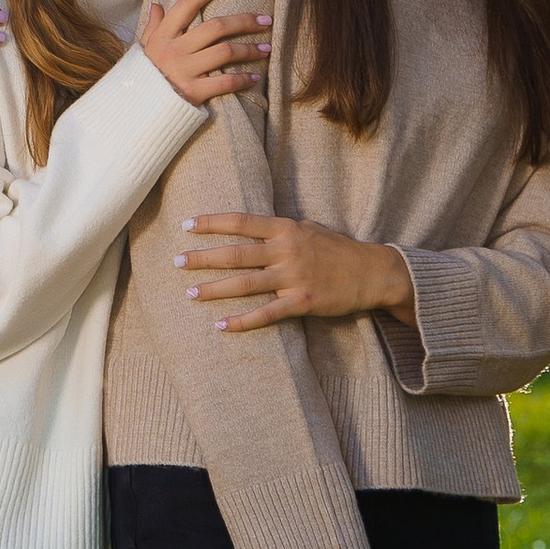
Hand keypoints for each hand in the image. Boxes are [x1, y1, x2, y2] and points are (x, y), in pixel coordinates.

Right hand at [140, 0, 273, 108]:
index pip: (189, 2)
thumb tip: (157, 4)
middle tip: (266, 19)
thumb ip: (153, 27)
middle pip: (216, 27)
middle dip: (245, 21)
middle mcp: (174, 50)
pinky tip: (255, 77)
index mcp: (163, 35)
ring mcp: (184, 71)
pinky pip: (225, 83)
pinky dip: (243, 79)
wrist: (135, 111)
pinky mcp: (193, 93)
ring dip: (250, 49)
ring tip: (266, 48)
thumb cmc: (143, 77)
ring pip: (225, 52)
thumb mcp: (143, 49)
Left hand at [176, 212, 414, 328]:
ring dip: (215, 289)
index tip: (186, 225)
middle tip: (176, 262)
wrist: (373, 273)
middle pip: (236, 254)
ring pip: (245, 284)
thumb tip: (254, 227)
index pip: (241, 222)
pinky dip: (242, 321)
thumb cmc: (339, 249)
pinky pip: (266, 314)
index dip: (212, 223)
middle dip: (203, 258)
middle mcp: (287, 250)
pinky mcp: (302, 302)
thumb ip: (282, 229)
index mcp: (286, 229)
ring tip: (190, 294)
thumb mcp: (310, 228)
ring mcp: (294, 277)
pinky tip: (222, 326)